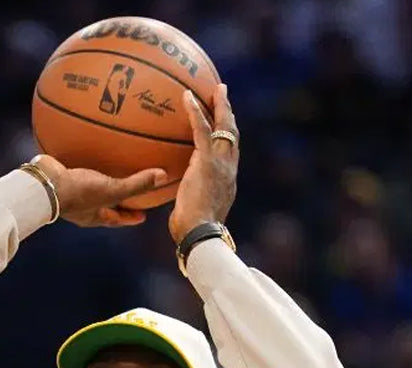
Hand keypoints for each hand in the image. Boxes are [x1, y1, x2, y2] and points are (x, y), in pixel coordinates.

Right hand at [32, 155, 166, 227]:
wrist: (42, 184)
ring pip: (90, 185)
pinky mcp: (60, 175)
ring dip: (100, 178)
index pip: (118, 219)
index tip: (142, 216)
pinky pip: (76, 165)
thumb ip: (137, 185)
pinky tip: (88, 144)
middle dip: (117, 200)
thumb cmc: (78, 194)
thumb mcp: (111, 191)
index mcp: (95, 216)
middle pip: (105, 204)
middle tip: (130, 193)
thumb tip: (163, 176)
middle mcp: (83, 207)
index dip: (130, 218)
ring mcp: (69, 191)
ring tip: (110, 168)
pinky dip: (84, 158)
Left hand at [168, 84, 239, 243]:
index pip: (230, 153)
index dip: (228, 136)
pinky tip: (186, 97)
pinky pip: (202, 130)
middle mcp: (229, 169)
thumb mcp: (193, 212)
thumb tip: (179, 196)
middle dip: (229, 113)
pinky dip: (195, 111)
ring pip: (224, 127)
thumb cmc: (193, 232)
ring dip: (220, 105)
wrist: (200, 234)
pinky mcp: (207, 162)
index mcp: (227, 181)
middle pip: (232, 134)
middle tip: (223, 95)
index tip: (224, 124)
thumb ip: (189, 198)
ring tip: (214, 88)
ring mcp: (221, 164)